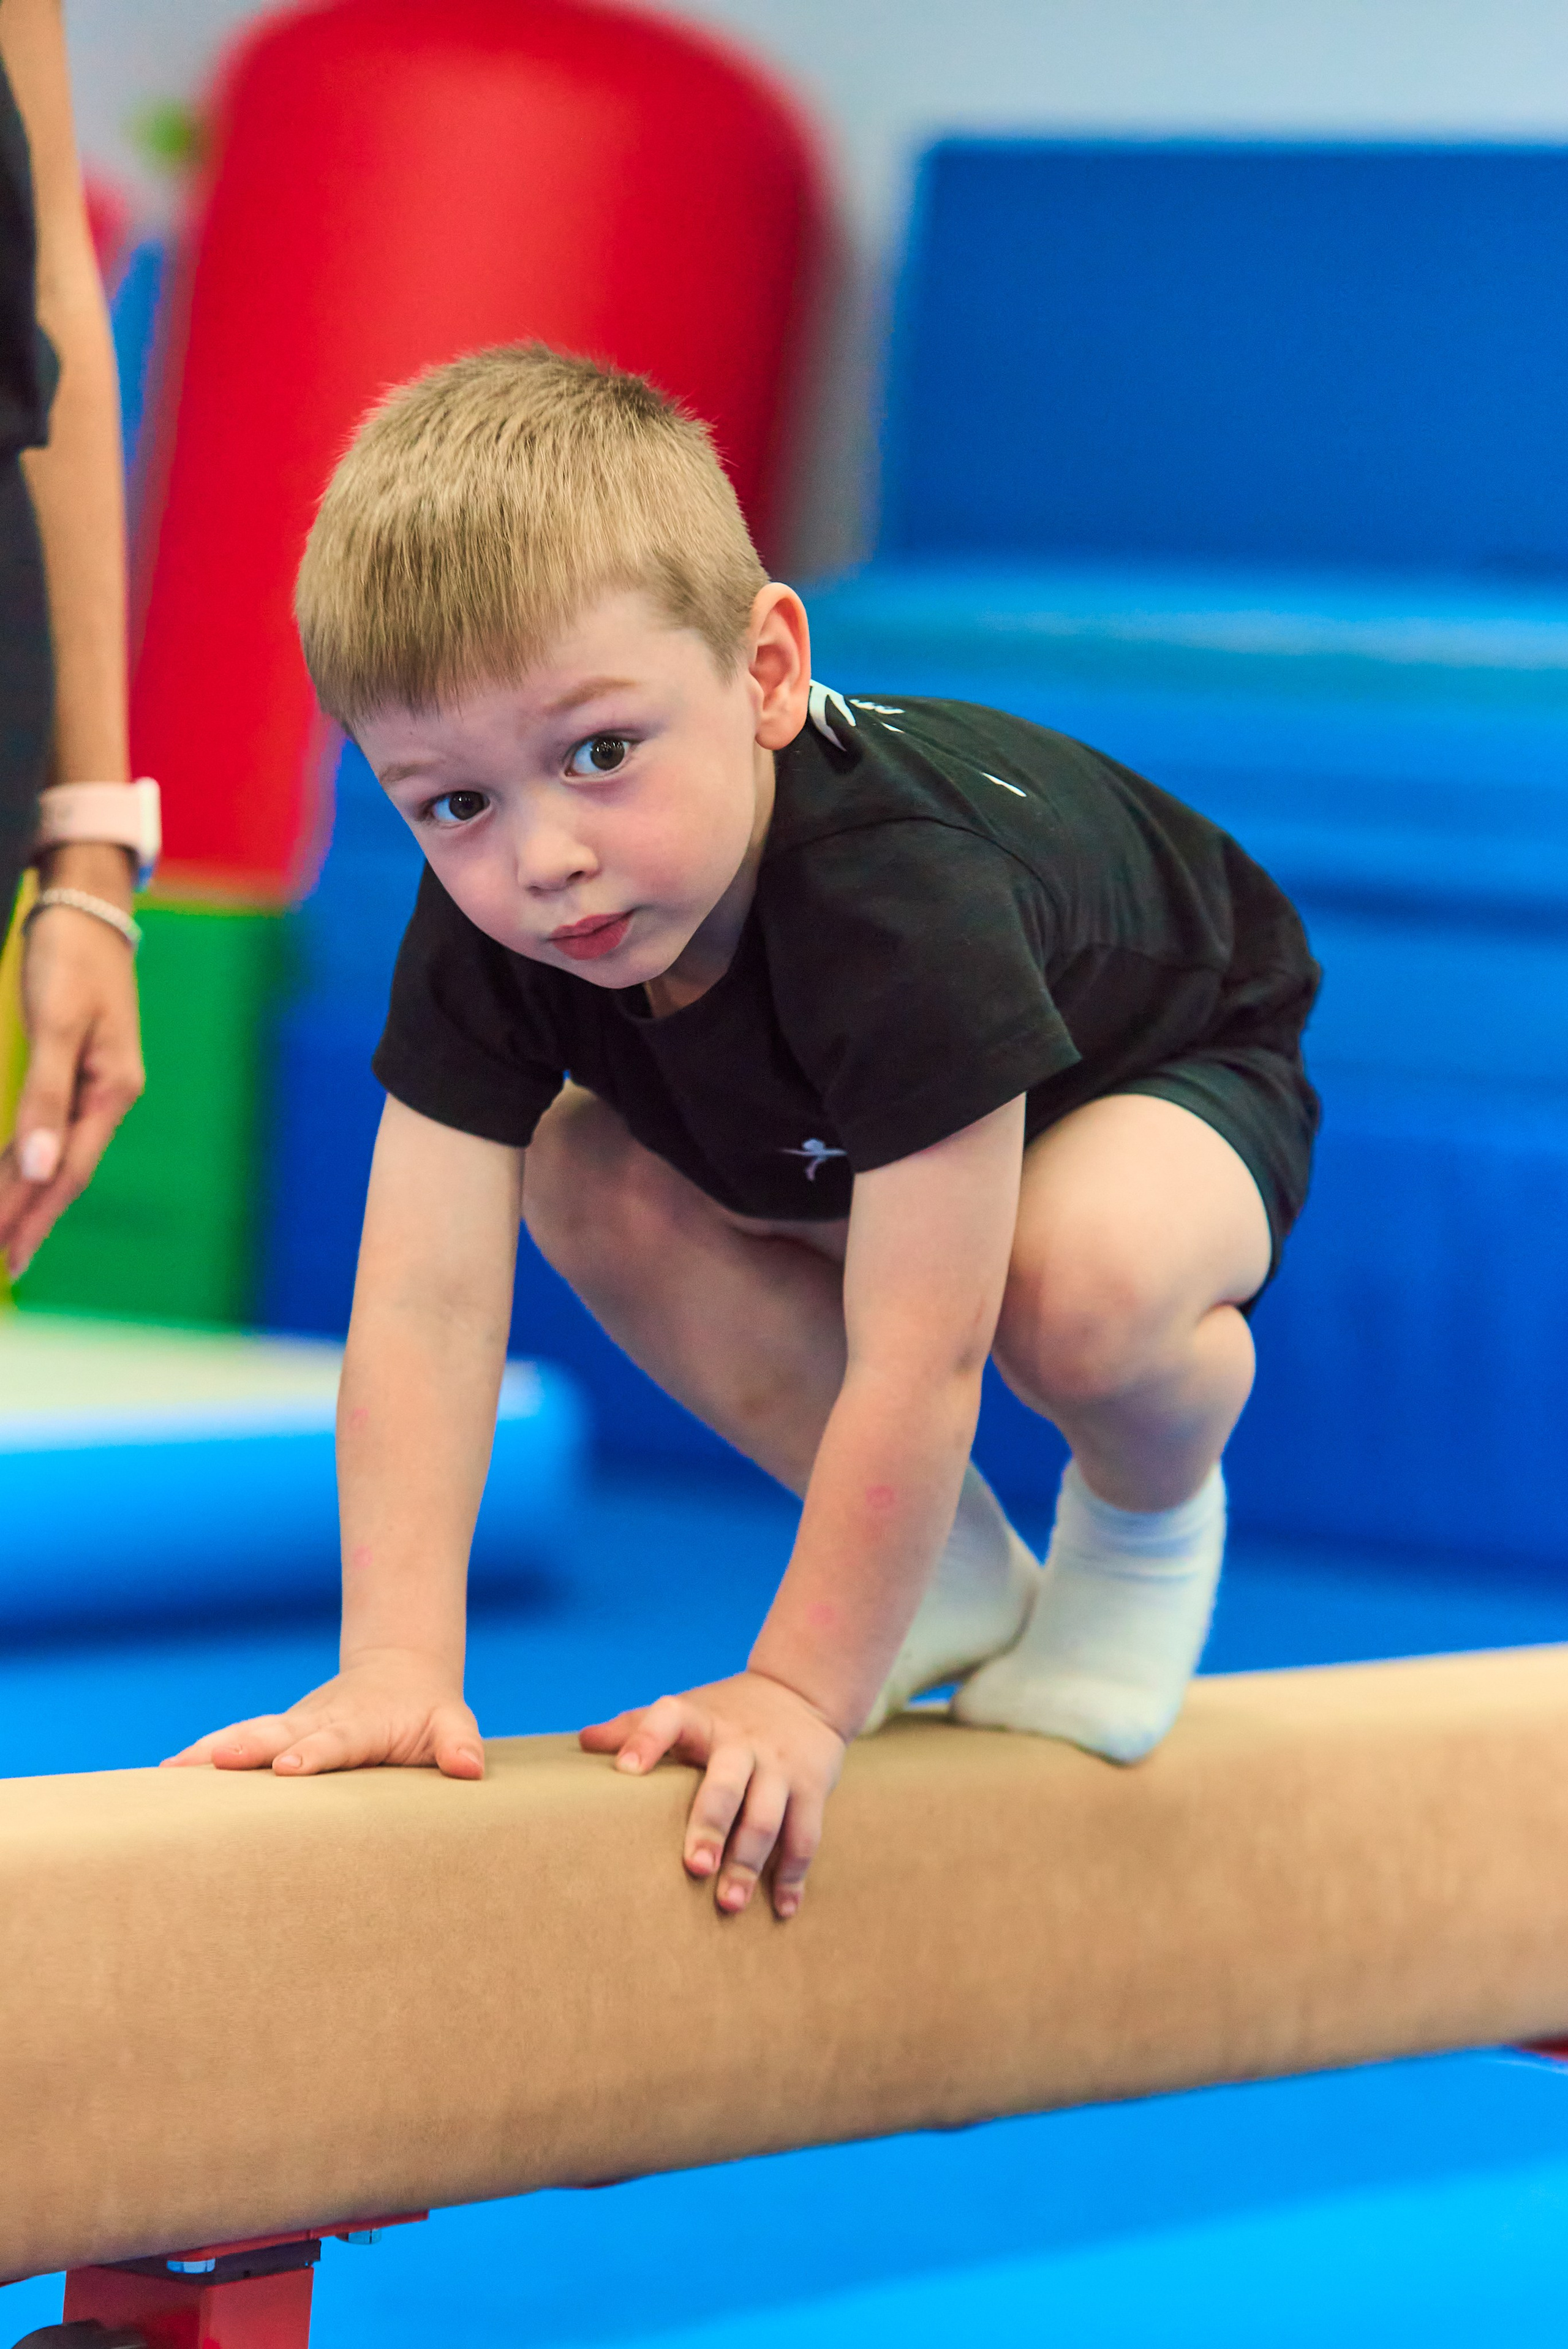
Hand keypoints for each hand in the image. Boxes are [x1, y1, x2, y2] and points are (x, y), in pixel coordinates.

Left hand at [0, 869, 143, 1278]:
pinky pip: (54, 1132)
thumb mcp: (57, 1025)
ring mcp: (97, 1086)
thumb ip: (46, 1097)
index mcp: (113, 1091)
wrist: (87, 909)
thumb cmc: (71, 959)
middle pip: (67, 1174)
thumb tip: (39, 1170)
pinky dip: (34, 1163)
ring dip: (31, 1198)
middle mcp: (109, 1097)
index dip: (33, 1214)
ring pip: (59, 1157)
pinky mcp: (80, 1072)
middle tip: (4, 1265)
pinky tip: (22, 1180)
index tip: (5, 1253)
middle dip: (32, 1219)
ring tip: (7, 1238)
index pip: (68, 1170)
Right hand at [161, 1649, 484, 1778]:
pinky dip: (201, 1757)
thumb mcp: (451, 1724)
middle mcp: (317, 1723)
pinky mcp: (276, 1735)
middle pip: (278, 1733)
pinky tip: (165, 1775)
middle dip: (248, 1748)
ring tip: (167, 1772)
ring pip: (247, 1734)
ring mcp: (292, 1727)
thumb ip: (459, 1744)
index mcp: (359, 1726)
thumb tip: (471, 1768)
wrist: (399, 1673)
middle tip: (214, 1761)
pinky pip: (236, 1743)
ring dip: (210, 1752)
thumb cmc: (428, 1713)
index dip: (312, 1754)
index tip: (287, 1768)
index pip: (335, 1742)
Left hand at [581, 1670, 845, 1919]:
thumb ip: (636, 1725)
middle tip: (695, 1868)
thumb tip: (584, 1743)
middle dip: (712, 1826)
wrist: (803, 1691)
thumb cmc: (726, 1712)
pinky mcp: (812, 1786)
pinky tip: (782, 1908)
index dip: (646, 1740)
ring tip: (729, 1903)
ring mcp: (780, 1766)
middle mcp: (742, 1742)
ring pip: (768, 1817)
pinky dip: (793, 1875)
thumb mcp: (687, 1709)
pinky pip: (805, 1835)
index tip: (624, 1771)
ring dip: (749, 1863)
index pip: (669, 1719)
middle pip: (727, 1784)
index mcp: (701, 1720)